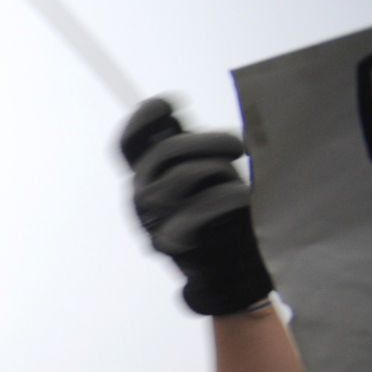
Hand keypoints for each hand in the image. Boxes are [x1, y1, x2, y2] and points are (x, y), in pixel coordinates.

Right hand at [119, 96, 272, 315]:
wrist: (229, 267)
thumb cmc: (223, 215)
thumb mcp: (208, 175)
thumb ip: (197, 150)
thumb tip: (195, 120)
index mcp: (146, 178)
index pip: (128, 145)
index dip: (142, 120)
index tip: (169, 104)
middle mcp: (140, 199)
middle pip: (158, 156)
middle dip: (203, 142)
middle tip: (238, 145)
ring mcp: (150, 222)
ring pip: (176, 178)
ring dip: (214, 169)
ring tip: (240, 176)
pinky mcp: (169, 243)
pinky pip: (194, 211)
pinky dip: (223, 199)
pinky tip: (243, 196)